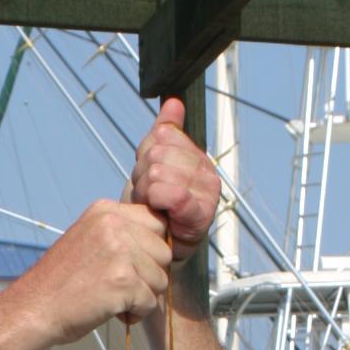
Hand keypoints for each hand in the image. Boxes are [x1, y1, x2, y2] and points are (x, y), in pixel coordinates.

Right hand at [9, 198, 172, 347]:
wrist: (33, 309)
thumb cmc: (59, 283)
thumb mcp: (88, 239)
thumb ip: (120, 234)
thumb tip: (161, 244)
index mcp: (106, 211)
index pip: (157, 223)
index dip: (150, 250)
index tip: (132, 266)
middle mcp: (114, 224)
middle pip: (164, 251)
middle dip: (150, 274)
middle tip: (121, 287)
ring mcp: (120, 252)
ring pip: (161, 279)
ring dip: (143, 296)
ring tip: (113, 300)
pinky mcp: (124, 281)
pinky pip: (151, 302)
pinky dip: (136, 314)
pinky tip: (112, 312)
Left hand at [131, 96, 220, 263]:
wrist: (155, 248)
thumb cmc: (153, 209)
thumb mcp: (152, 165)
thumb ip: (165, 133)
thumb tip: (173, 102)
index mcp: (195, 153)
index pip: (160, 136)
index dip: (144, 158)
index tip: (147, 178)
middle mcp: (206, 169)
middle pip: (157, 154)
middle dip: (142, 178)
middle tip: (149, 198)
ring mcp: (207, 191)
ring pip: (158, 173)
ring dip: (146, 194)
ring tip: (154, 208)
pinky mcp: (202, 213)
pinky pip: (172, 194)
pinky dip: (158, 204)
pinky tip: (162, 215)